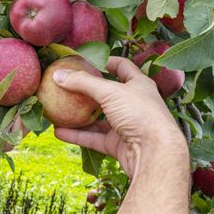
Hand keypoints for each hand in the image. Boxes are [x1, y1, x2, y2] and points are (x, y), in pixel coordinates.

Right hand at [53, 57, 185, 178]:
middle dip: (86, 91)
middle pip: (106, 94)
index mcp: (139, 85)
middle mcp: (133, 104)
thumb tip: (58, 74)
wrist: (155, 153)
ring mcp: (125, 125)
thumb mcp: (110, 92)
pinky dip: (78, 135)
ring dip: (79, 115)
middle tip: (66, 86)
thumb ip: (83, 82)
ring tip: (59, 110)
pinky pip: (94, 138)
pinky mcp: (118, 144)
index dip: (105, 61)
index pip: (122, 66)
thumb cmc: (139, 114)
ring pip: (98, 118)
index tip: (85, 60)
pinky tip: (59, 132)